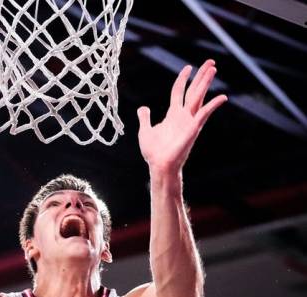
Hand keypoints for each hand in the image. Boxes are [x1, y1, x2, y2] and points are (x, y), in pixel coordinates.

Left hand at [137, 60, 227, 175]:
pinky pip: (204, 114)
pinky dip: (213, 105)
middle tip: (211, 62)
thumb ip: (145, 118)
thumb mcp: (145, 130)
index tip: (188, 67)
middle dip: (202, 76)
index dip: (183, 79)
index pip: (179, 91)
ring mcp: (190, 121)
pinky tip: (222, 97)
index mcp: (173, 115)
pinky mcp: (193, 129)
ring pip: (199, 97)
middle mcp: (183, 116)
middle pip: (194, 91)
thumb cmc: (153, 152)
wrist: (159, 166)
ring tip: (213, 68)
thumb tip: (143, 108)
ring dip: (206, 83)